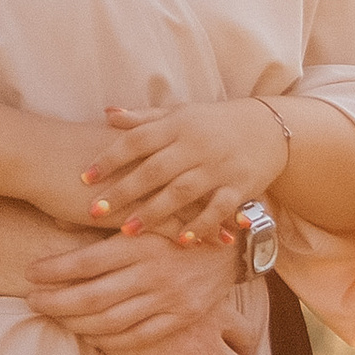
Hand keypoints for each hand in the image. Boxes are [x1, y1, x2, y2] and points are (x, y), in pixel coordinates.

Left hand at [24, 229, 242, 348]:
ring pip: (111, 321)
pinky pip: (137, 337)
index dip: (53, 270)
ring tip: (53, 316)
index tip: (30, 272)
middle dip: (55, 301)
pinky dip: (108, 339)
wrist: (234, 243)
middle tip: (32, 300)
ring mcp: (168, 299)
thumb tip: (58, 221)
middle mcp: (153, 272)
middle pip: (92, 297)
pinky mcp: (181, 318)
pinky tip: (88, 332)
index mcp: (141, 243)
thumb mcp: (146, 213)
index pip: (86, 262)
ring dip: (75, 323)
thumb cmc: (180, 223)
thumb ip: (107, 221)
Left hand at [81, 99, 285, 244]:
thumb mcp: (180, 114)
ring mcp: (219, 167)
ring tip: (127, 231)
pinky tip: (180, 241)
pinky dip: (200, 225)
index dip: (111, 158)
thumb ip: (144, 119)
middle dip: (124, 191)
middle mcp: (197, 145)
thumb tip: (107, 113)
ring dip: (154, 213)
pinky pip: (217, 209)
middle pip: (155, 169)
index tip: (85, 177)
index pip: (138, 140)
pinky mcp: (239, 187)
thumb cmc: (214, 122)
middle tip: (94, 211)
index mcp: (179, 125)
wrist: (270, 128)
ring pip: (182, 192)